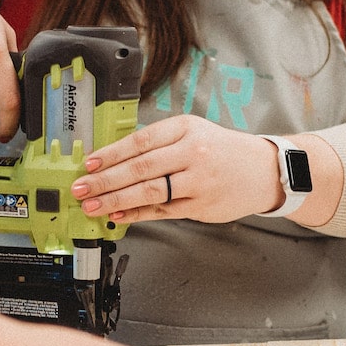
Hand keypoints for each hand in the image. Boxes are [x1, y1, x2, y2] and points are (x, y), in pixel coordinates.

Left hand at [72, 114, 285, 224]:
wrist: (264, 170)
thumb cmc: (222, 150)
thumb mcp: (193, 131)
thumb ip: (158, 142)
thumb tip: (114, 158)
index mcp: (185, 129)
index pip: (140, 141)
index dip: (111, 153)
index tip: (89, 163)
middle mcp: (192, 153)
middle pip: (140, 169)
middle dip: (105, 181)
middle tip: (81, 188)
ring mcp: (197, 182)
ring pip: (149, 193)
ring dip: (115, 201)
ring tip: (92, 205)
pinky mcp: (201, 206)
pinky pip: (162, 211)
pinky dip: (136, 215)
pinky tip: (117, 216)